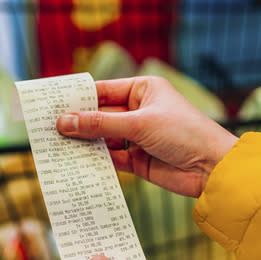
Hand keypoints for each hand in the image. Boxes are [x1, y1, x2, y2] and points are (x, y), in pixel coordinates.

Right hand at [56, 76, 237, 196]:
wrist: (213, 169)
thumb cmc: (185, 133)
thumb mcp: (139, 124)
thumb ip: (100, 124)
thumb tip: (64, 122)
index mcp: (143, 90)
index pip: (102, 91)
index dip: (77, 98)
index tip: (51, 105)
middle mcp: (139, 111)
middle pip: (99, 115)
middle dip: (77, 123)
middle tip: (47, 129)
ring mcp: (138, 136)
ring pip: (102, 138)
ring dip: (84, 143)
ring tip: (56, 147)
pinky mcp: (138, 160)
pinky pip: (110, 158)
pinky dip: (96, 160)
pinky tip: (77, 162)